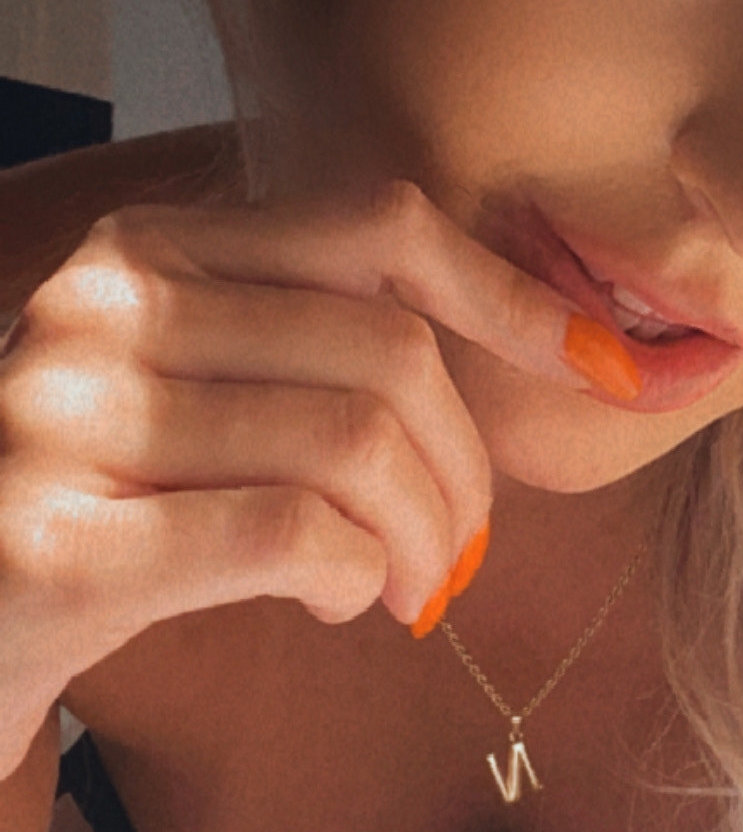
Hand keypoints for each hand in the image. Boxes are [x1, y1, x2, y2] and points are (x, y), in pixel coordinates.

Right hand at [0, 176, 638, 781]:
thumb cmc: (100, 511)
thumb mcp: (195, 396)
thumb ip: (316, 352)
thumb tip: (536, 353)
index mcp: (148, 251)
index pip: (377, 229)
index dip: (509, 298)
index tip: (600, 369)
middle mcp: (100, 310)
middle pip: (385, 353)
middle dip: (463, 471)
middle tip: (458, 551)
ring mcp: (65, 419)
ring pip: (351, 446)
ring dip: (420, 541)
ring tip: (400, 587)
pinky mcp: (54, 544)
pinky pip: (287, 535)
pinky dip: (352, 577)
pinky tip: (336, 601)